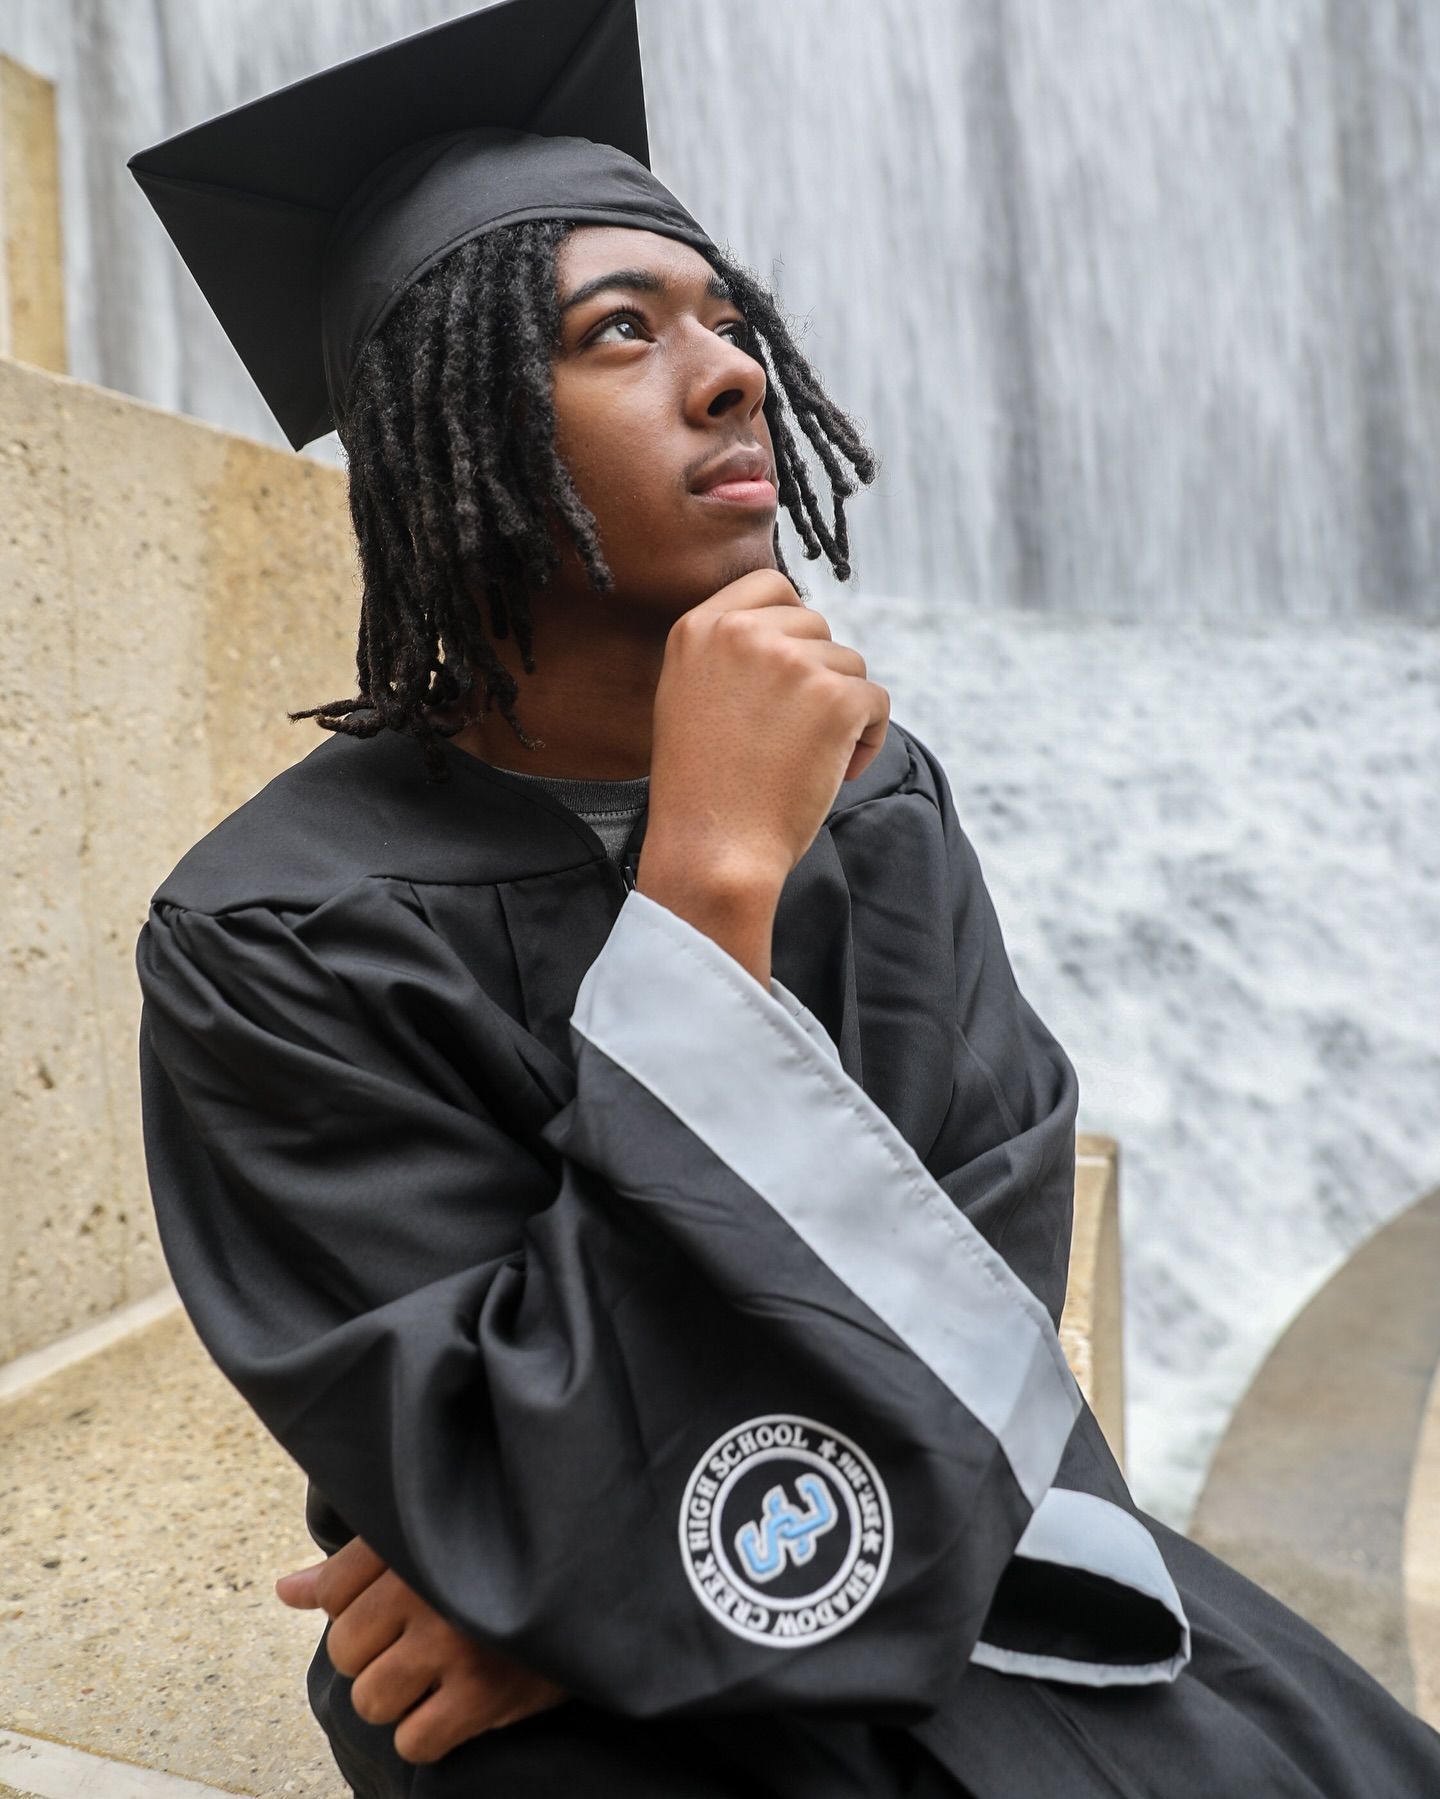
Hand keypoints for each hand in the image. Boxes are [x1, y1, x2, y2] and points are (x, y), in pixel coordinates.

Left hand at [276, 1537, 567, 1763]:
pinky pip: (413, 1741)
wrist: (594, 1587)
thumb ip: (354, 1569)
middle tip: (424, 1640)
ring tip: (440, 1671)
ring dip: (400, 1697)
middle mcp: (428, 1585)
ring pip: (370, 1700)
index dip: (356, 1607)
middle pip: (344, 1649)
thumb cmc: (497, 1567)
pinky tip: (458, 1702)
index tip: (400, 1605)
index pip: (331, 1590)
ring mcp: (453, 1641)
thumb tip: (284, 1589)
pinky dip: (430, 1734)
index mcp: (414, 1539)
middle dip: (375, 1653)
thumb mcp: (426, 1549)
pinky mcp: (482, 1692)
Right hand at [637, 569, 889, 982]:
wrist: (713, 850)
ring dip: (843, 710)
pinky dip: (868, 739)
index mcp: (699, 629)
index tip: (790, 673)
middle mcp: (744, 633)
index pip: (771, 586)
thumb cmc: (702, 791)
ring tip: (807, 760)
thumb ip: (730, 656)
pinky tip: (834, 772)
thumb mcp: (689, 699)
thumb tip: (797, 632)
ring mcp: (793, 662)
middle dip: (818, 675)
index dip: (792, 627)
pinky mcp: (836, 697)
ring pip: (850, 664)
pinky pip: (877, 701)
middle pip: (816, 626)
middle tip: (794, 734)